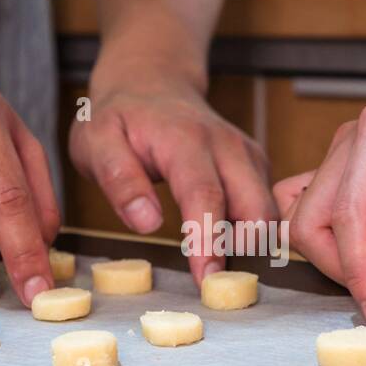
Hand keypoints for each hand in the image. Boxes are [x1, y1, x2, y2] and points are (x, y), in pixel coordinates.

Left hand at [69, 75, 276, 283]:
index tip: (206, 278)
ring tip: (218, 261)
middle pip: (256, 207)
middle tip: (215, 281)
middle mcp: (227, 145)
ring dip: (252, 243)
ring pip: (270, 211)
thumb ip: (120, 181)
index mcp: (186, 140)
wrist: (151, 84)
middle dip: (244, 249)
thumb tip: (147, 222)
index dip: (209, 241)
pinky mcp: (256, 165)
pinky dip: (255, 230)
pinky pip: (268, 205)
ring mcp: (246, 155)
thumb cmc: (120, 118)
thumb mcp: (96, 142)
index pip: (205, 195)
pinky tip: (227, 240)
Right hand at [274, 82, 365, 334]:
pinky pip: (314, 210)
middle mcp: (352, 139)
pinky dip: (334, 240)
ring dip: (335, 255)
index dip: (359, 271)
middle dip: (343, 267)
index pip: (348, 215)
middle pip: (310, 220)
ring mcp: (344, 151)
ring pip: (305, 219)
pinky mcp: (347, 167)